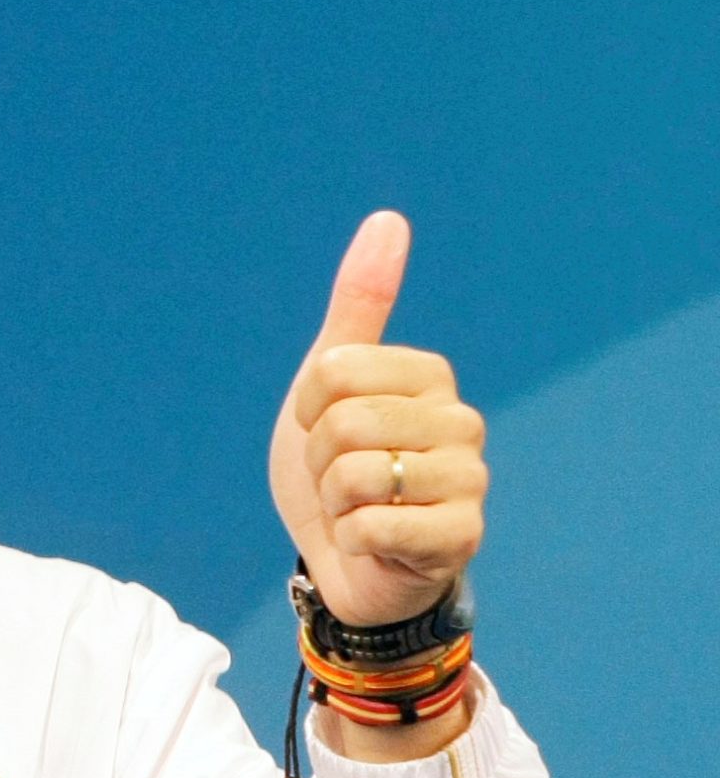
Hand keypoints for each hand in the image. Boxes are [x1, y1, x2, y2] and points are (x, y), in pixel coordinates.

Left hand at [268, 210, 487, 628]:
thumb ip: (359, 303)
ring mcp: (469, 481)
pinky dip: (352, 539)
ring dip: (335, 502)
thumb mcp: (329, 381)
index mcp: (429, 375)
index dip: (308, 409)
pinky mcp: (461, 536)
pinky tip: (376, 542)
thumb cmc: (338, 466)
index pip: (332, 371)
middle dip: (320, 460)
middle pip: (342, 423)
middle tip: (341, 479)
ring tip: (359, 508)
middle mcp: (461, 422)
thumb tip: (389, 218)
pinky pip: (371, 526)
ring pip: (356, 476)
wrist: (346, 559)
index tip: (324, 430)